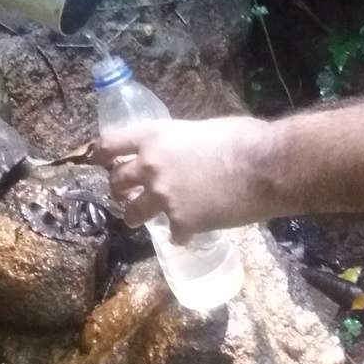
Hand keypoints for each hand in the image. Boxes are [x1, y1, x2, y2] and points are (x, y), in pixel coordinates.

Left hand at [92, 116, 277, 242]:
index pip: (110, 143)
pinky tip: (189, 234)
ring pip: (132, 213)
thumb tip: (183, 148)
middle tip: (125, 193)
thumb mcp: (201, 128)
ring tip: (143, 219)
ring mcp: (163, 197)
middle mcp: (150, 166)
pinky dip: (180, 235)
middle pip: (116, 181)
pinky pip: (171, 234)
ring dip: (136, 216)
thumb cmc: (243, 138)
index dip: (100, 153)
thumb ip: (181, 141)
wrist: (265, 167)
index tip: (97, 160)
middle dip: (118, 189)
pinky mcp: (181, 222)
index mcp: (154, 136)